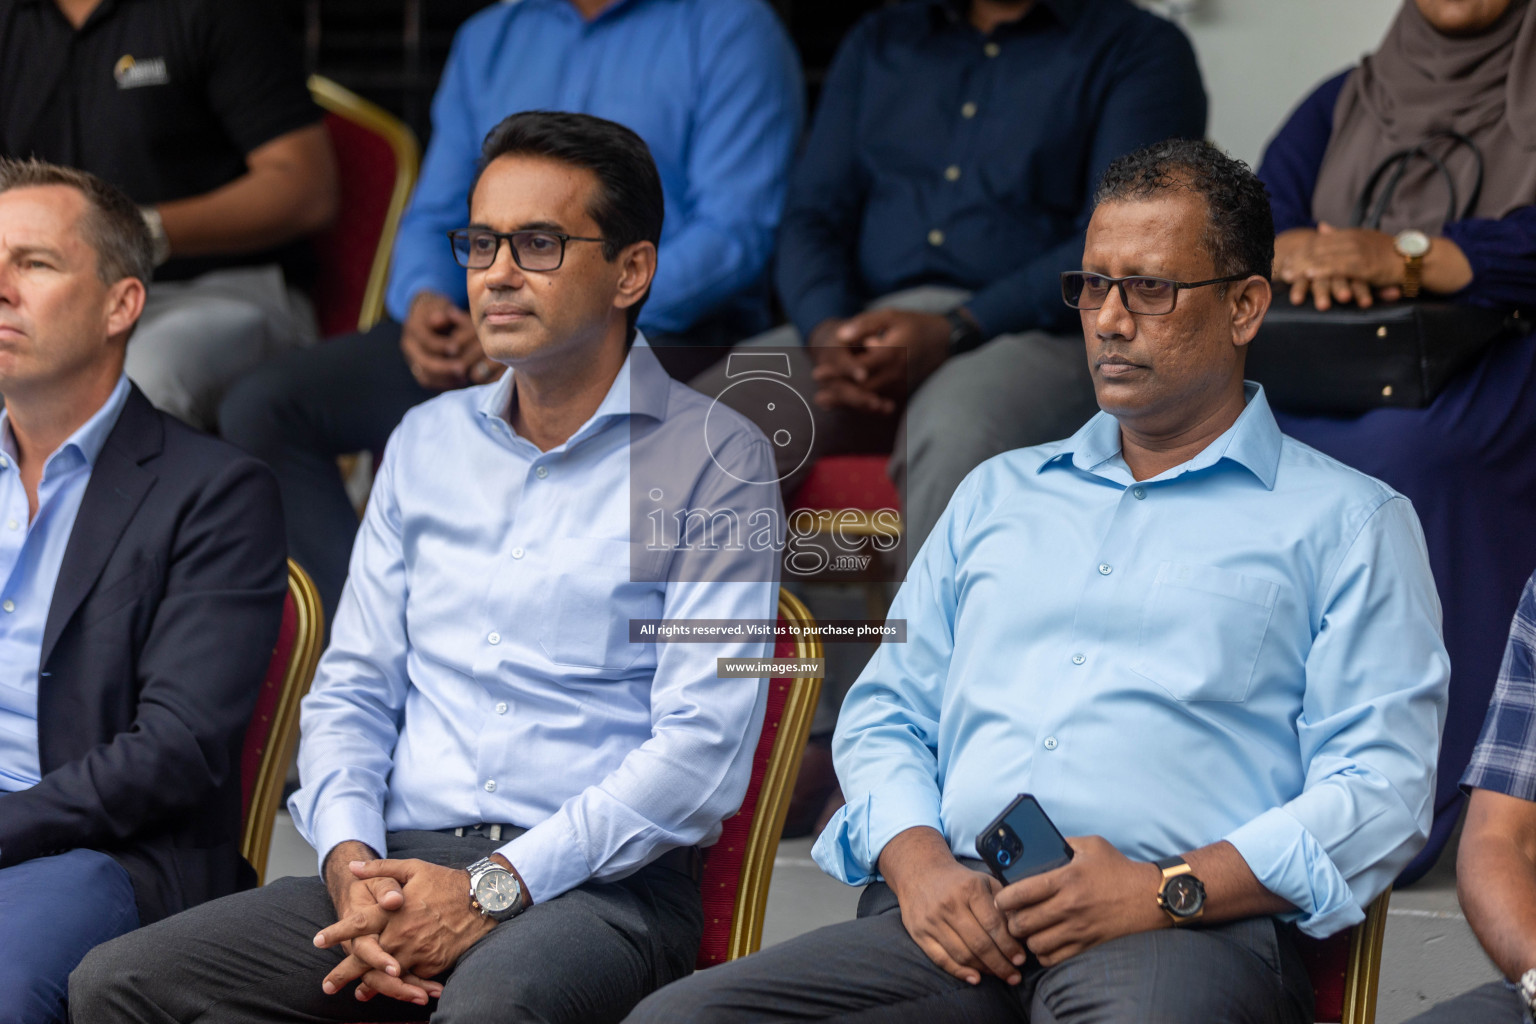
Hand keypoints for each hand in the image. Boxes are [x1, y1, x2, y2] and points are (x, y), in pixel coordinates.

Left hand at [317, 858, 498, 991]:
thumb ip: (381, 868)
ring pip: (387, 974)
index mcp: (394, 912)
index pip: (358, 924)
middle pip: (366, 959)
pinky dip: (401, 985)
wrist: (482, 901)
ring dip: (370, 986)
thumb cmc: (445, 882)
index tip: (317, 940)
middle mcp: (401, 935)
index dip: (336, 933)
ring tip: (357, 995)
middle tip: (327, 986)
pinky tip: (391, 990)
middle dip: (344, 973)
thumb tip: (353, 867)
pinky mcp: (431, 964)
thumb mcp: (413, 868)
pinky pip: (412, 977)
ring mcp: (417, 952)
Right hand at [401, 292, 482, 390]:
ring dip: (445, 379)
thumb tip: (437, 320)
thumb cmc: (442, 310)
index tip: (456, 348)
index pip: (425, 340)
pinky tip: (459, 382)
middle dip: (444, 367)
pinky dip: (444, 384)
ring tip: (464, 378)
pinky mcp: (419, 370)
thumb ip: (442, 312)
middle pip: (423, 362)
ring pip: (425, 376)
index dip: (441, 345)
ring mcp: (413, 359)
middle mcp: (410, 345)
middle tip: (462, 369)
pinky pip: (429, 382)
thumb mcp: (442, 305)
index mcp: (413, 328)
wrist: (429, 317)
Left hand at [807, 311, 949, 412]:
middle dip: (840, 394)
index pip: (860, 367)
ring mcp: (901, 384)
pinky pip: (881, 400)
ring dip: (848, 402)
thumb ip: (865, 324)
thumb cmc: (913, 324)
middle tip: (818, 398)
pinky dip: (863, 403)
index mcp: (892, 353)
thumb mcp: (890, 316)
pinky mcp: (903, 390)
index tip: (817, 373)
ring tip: (826, 403)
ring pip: (871, 398)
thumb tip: (840, 335)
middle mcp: (897, 372)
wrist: (944, 340)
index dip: (838, 372)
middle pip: (863, 389)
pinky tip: (844, 404)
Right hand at [878, 827, 1025, 985]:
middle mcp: (949, 904)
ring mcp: (932, 920)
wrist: (920, 872)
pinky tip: (975, 978)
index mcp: (969, 889)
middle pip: (979, 943)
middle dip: (1001, 964)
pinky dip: (959, 972)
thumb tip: (1022, 932)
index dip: (1009, 945)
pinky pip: (941, 959)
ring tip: (999, 976)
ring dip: (984, 970)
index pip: (993, 924)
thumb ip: (1003, 904)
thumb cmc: (959, 881)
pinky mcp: (919, 933)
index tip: (1021, 959)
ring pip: (962, 954)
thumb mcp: (984, 882)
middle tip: (1014, 976)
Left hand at [994, 835, 1165, 966]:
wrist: (1148, 896)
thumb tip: (1038, 846)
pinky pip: (1054, 958)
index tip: (1000, 898)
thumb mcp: (1090, 845)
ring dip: (1026, 938)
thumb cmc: (1118, 868)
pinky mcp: (1087, 943)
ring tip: (1027, 930)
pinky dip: (1044, 953)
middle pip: (1023, 923)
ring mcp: (1078, 928)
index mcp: (1066, 879)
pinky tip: (1044, 942)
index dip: (1003, 898)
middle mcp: (1069, 906)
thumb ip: (1063, 844)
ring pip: (1035, 944)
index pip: (1021, 893)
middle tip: (1011, 915)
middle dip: (1011, 921)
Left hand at [1273, 225, 1402, 309]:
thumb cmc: (1387, 252)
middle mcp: (1352, 239)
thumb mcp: (1362, 239)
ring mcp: (1359, 251)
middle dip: (1297, 259)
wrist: (1414, 259)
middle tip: (1281, 270)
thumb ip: (1341, 234)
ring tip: (1289, 275)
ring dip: (1304, 267)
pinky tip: (1310, 275)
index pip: (1318, 241)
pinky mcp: (1366, 265)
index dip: (1299, 250)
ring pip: (1326, 257)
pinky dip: (1324, 270)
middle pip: (1318, 248)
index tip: (1284, 260)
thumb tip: (1321, 227)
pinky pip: (1341, 267)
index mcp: (1349, 233)